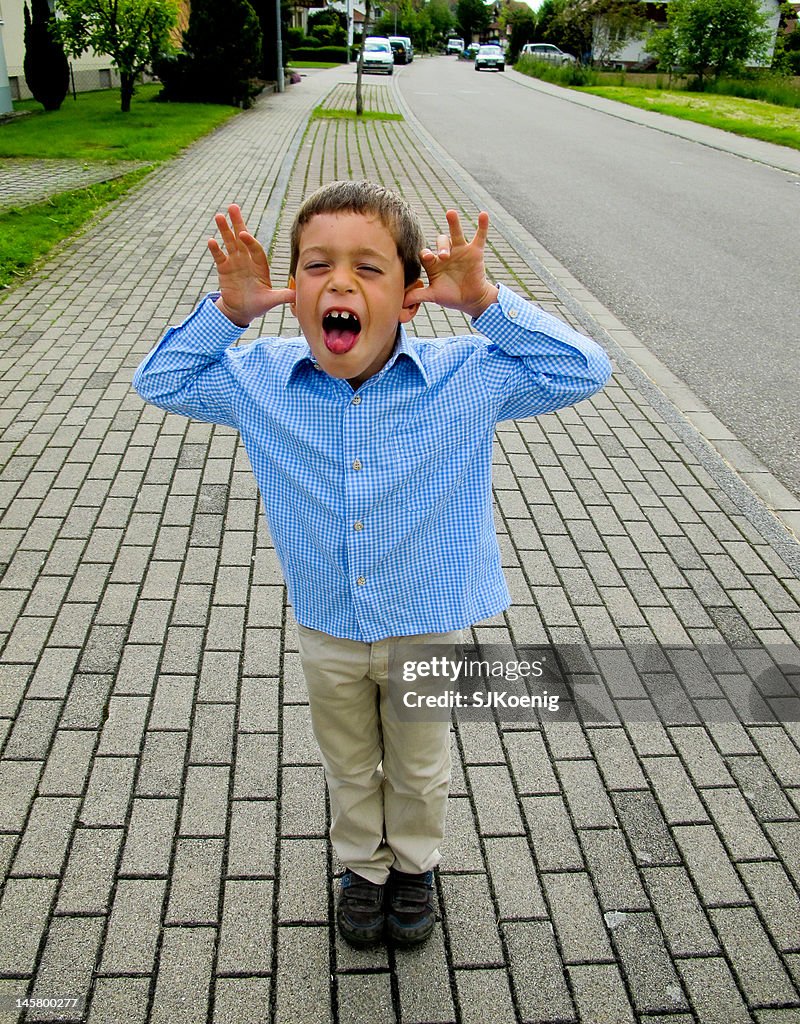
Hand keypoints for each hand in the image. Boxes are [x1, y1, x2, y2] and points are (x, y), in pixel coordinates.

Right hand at [208, 204, 295, 325]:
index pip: (256, 249)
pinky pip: (219, 256)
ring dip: (224, 230)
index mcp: (260, 265)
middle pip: (242, 239)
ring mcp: (235, 262)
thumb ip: (283, 296)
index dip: (250, 241)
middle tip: (233, 207)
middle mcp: (247, 260)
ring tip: (219, 216)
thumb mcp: (271, 301)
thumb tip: (298, 296)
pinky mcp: (224, 268)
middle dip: (238, 223)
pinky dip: (215, 249)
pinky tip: (211, 240)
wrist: (241, 311)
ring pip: (229, 243)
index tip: (243, 235)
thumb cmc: (258, 305)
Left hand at [408, 210, 498, 318]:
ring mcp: (461, 251)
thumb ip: (418, 295)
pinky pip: (479, 236)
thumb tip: (400, 302)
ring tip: (450, 213)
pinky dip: (482, 226)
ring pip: (456, 234)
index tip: (428, 257)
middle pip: (440, 241)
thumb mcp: (433, 296)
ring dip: (453, 224)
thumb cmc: (450, 296)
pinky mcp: (475, 252)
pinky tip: (483, 215)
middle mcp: (446, 254)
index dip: (425, 253)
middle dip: (441, 246)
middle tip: (444, 256)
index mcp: (434, 263)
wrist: (470, 300)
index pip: (426, 253)